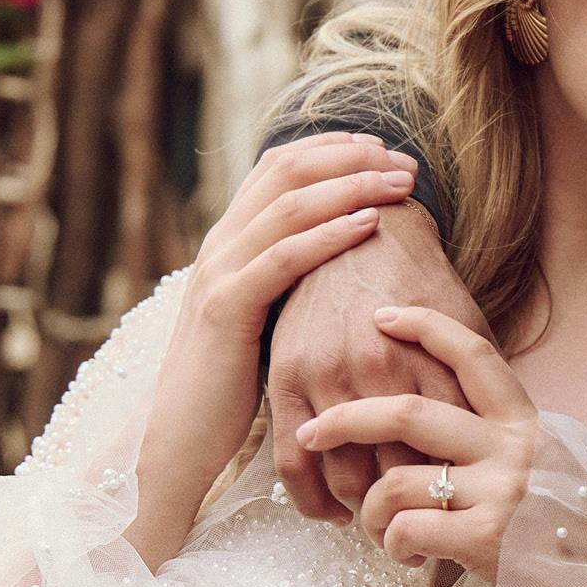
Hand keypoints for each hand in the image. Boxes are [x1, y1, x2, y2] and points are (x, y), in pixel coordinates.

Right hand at [132, 134, 418, 563]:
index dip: (333, 148)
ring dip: (351, 185)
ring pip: (289, 204)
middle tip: (403, 160)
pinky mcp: (226, 308)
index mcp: (231, 240)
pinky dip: (329, 234)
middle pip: (286, 171)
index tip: (383, 148)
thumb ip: (293, 279)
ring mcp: (220, 272)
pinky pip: (283, 257)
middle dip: (350, 157)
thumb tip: (348, 250)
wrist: (183, 438)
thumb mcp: (269, 316)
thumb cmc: (237, 385)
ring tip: (400, 182)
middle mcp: (221, 244)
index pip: (279, 167)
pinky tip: (369, 222)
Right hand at [267, 199, 492, 524]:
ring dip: (363, 512)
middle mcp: (378, 376)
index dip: (455, 495)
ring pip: (347, 479)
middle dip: (412, 512)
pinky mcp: (286, 379)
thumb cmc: (420, 277)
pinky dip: (312, 502)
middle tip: (420, 531)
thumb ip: (478, 379)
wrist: (357, 227)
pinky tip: (330, 514)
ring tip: (379, 524)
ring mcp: (328, 379)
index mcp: (428, 367)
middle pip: (398, 477)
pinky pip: (295, 465)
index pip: (447, 457)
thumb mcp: (462, 321)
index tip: (462, 516)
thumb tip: (505, 434)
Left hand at [294, 305, 538, 580]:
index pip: (472, 354)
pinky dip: (393, 545)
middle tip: (312, 433)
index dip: (426, 327)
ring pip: (393, 483)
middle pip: (408, 413)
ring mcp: (501, 491)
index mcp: (524, 422)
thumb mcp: (539, 464)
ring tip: (383, 531)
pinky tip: (409, 555)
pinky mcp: (487, 537)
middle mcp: (514, 447)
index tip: (382, 315)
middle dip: (346, 419)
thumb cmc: (561, 528)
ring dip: (372, 512)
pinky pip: (406, 529)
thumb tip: (424, 415)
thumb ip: (494, 438)